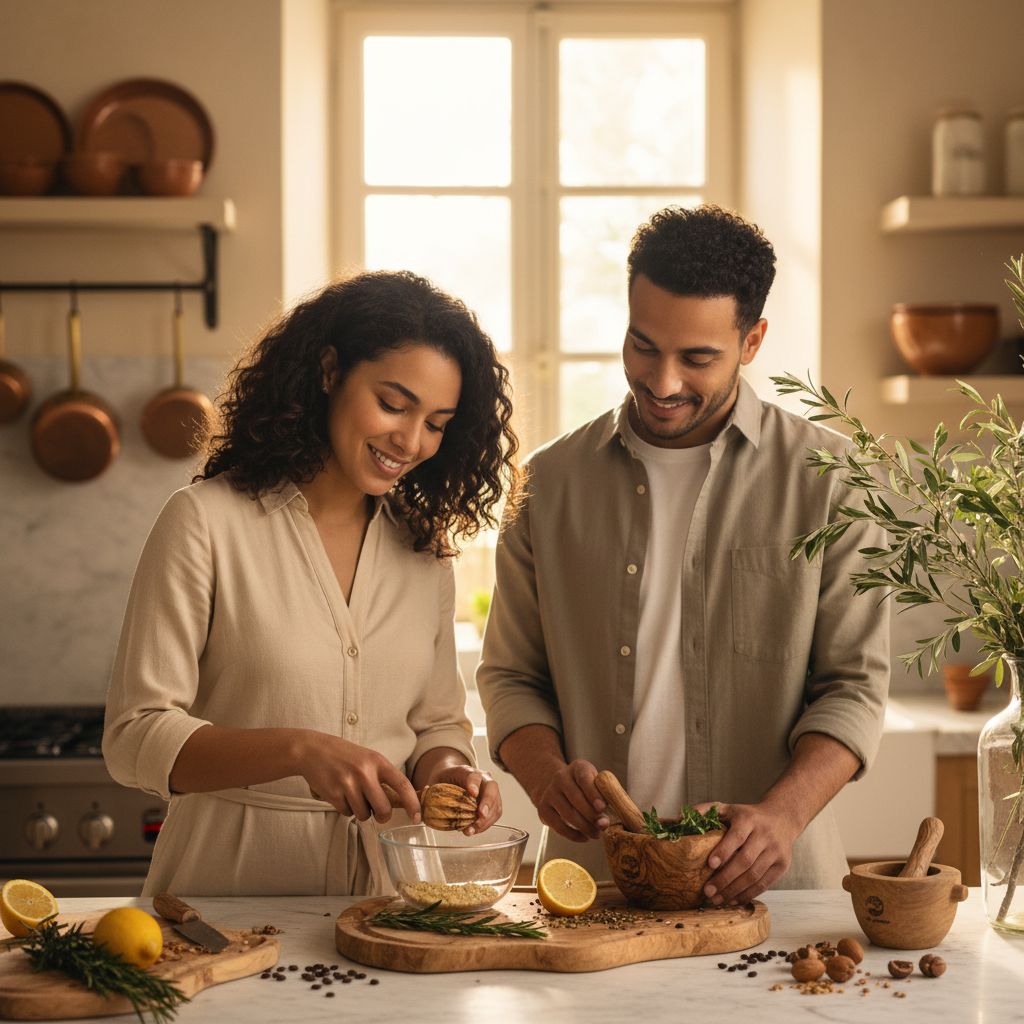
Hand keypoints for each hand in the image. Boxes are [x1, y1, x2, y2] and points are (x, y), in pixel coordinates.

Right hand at [299, 732, 420, 823]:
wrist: (313, 750)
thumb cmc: (345, 756)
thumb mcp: (369, 759)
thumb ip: (384, 777)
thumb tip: (402, 802)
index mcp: (378, 762)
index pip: (402, 785)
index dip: (413, 803)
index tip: (417, 817)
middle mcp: (365, 772)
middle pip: (383, 809)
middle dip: (382, 816)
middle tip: (378, 812)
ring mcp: (348, 783)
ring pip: (363, 814)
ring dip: (360, 810)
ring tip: (352, 794)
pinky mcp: (333, 794)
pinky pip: (346, 813)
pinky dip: (345, 808)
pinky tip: (340, 794)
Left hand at [429, 764, 501, 835]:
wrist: (451, 778)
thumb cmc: (443, 781)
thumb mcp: (434, 783)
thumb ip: (426, 795)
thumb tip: (417, 812)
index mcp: (466, 771)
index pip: (473, 775)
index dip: (473, 783)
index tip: (472, 793)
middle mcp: (482, 778)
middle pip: (491, 787)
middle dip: (488, 802)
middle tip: (480, 815)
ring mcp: (489, 791)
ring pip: (496, 803)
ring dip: (486, 819)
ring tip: (471, 830)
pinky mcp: (492, 803)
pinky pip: (495, 814)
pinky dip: (486, 824)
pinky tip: (474, 830)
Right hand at [530, 759, 609, 841]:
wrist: (559, 787)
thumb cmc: (585, 788)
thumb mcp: (596, 784)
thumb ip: (603, 799)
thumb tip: (604, 822)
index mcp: (577, 767)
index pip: (584, 778)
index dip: (593, 793)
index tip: (602, 808)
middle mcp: (561, 777)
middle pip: (576, 798)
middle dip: (591, 815)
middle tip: (603, 825)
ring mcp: (550, 792)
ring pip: (568, 814)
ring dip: (585, 827)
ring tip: (596, 833)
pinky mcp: (543, 808)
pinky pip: (559, 826)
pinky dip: (573, 835)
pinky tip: (584, 837)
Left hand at [696, 800, 799, 905]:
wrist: (782, 817)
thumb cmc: (747, 816)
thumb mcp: (728, 808)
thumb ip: (704, 811)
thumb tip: (679, 819)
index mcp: (748, 819)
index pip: (737, 836)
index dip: (724, 851)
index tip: (710, 864)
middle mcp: (764, 834)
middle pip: (745, 860)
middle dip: (726, 878)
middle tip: (708, 891)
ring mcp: (775, 851)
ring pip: (755, 875)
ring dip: (734, 890)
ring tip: (717, 900)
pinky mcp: (782, 865)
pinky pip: (764, 883)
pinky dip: (748, 894)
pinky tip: (733, 900)